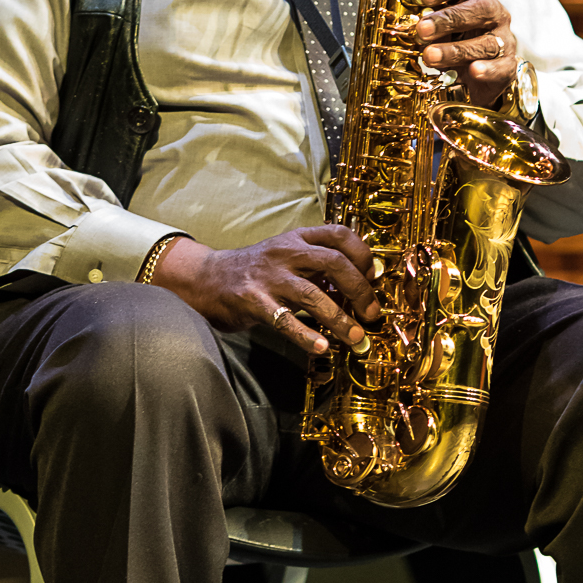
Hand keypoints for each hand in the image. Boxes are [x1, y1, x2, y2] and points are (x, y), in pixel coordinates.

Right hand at [151, 226, 381, 355]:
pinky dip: (307, 336)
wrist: (209, 278)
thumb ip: (320, 267)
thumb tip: (361, 288)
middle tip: (371, 313)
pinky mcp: (253, 301)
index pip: (340, 234)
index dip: (362, 255)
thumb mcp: (288, 257)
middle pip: (334, 263)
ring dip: (340, 319)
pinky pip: (286, 321)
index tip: (373, 277)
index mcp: (297, 238)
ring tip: (356, 337)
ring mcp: (269, 276)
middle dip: (360, 290)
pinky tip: (322, 348)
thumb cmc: (258, 271)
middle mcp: (285, 252)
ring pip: (314, 295)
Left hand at [414, 0, 516, 107]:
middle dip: (450, 18)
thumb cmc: (452, 37)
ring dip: (455, 49)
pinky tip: (473, 71)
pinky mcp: (507, 67)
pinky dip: (487, 69)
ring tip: (428, 56)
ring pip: (486, 42)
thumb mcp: (433, 18)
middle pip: (481, 8)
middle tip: (421, 29)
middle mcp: (494, 14)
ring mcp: (504, 40)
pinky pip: (501, 67)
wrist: (477, 73)